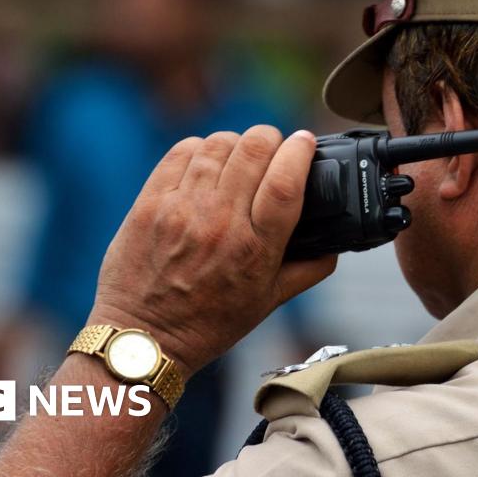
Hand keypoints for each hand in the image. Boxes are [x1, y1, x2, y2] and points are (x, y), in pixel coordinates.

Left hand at [87, 126, 336, 378]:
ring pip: (218, 144)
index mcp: (255, 250)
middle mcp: (219, 224)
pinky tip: (207, 163)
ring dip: (237, 143)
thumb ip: (308, 270)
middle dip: (271, 138)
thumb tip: (335, 245)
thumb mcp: (268, 303)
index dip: (300, 151)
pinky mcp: (150, 203)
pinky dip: (201, 149)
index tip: (306, 142)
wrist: (142, 338)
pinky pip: (182, 152)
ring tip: (239, 156)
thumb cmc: (207, 323)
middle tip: (274, 147)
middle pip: (254, 150)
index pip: (286, 181)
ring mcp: (181, 210)